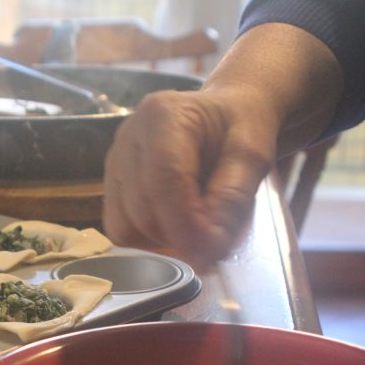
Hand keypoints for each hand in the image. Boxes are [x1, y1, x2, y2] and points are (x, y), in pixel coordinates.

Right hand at [101, 23, 341, 267]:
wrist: (224, 111)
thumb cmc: (240, 127)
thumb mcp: (253, 156)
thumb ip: (232, 198)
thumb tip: (209, 248)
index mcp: (163, 116)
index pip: (163, 180)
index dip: (184, 224)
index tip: (210, 252)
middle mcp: (128, 137)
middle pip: (141, 209)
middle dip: (178, 235)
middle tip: (214, 239)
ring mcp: (114, 161)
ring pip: (124, 226)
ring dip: (161, 240)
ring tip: (193, 225)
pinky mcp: (111, 183)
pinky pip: (120, 228)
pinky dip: (148, 238)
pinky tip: (174, 222)